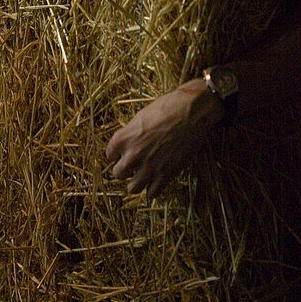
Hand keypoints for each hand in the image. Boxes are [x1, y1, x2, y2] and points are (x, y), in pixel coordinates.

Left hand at [105, 79, 223, 199]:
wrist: (190, 112)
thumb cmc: (166, 108)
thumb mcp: (141, 117)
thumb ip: (131, 133)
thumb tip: (129, 142)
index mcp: (123, 138)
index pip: (109, 154)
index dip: (117, 154)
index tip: (123, 153)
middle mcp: (132, 154)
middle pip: (118, 174)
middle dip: (125, 171)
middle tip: (132, 166)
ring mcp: (149, 167)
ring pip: (132, 188)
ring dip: (136, 183)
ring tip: (143, 176)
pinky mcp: (165, 175)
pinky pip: (152, 193)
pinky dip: (152, 190)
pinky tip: (156, 182)